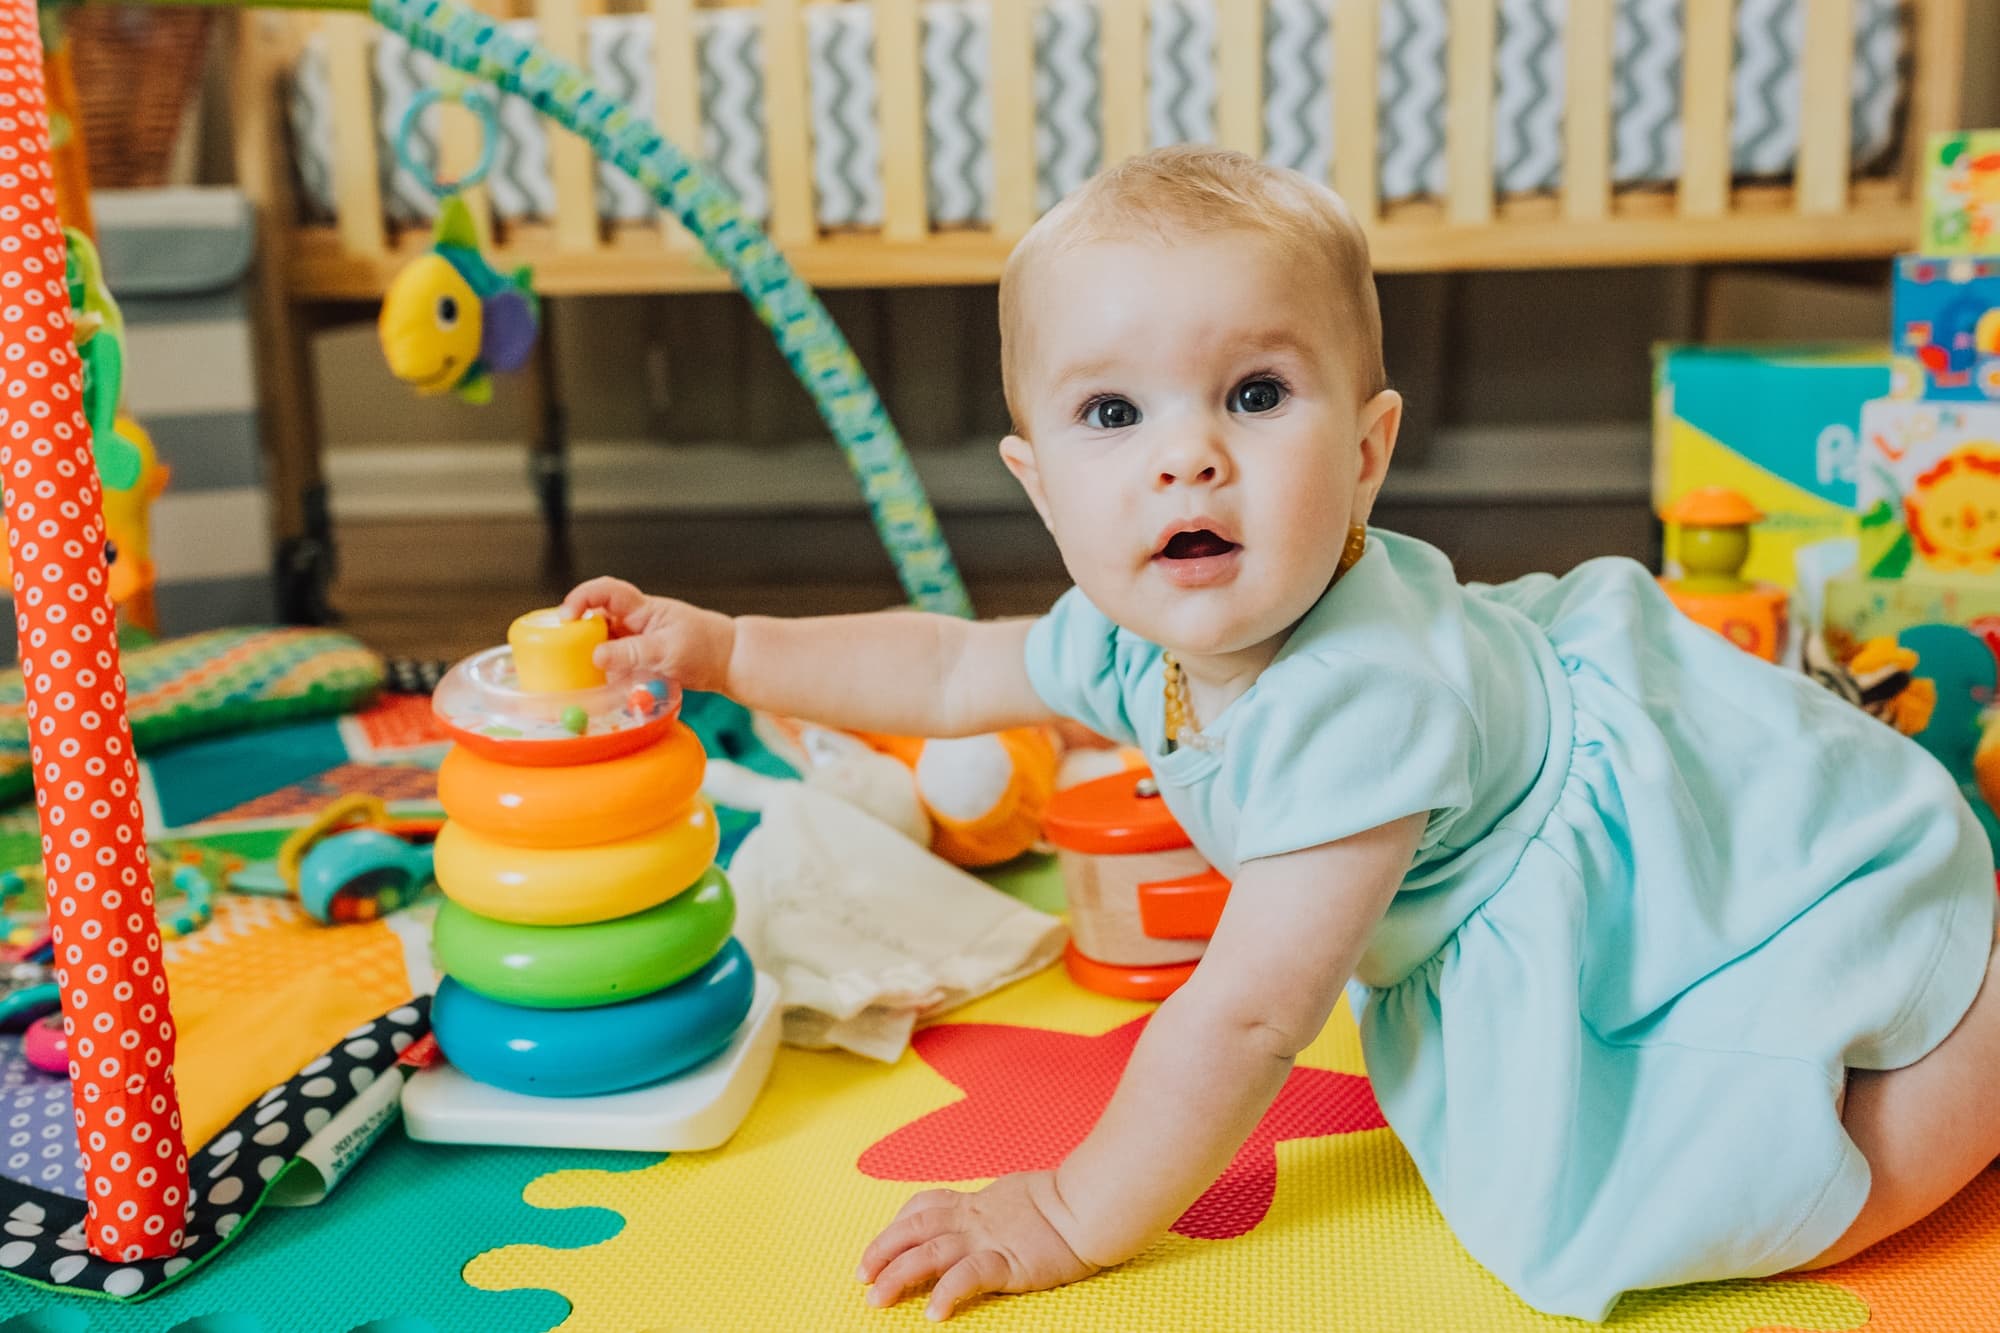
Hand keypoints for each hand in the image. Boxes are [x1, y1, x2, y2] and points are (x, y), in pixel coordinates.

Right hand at [559, 577, 735, 691]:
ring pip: (601, 641)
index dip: (581, 598)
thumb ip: (631, 653)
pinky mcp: (637, 658)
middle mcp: (633, 621)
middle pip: (595, 617)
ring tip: (578, 670)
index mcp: (641, 608)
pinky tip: (598, 683)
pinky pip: (613, 661)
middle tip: (563, 651)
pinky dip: (604, 671)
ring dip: (589, 653)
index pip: (605, 591)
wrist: (727, 660)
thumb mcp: (667, 650)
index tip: (566, 618)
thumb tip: (596, 656)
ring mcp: (634, 639)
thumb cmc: (704, 646)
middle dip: (576, 631)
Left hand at [857, 1172, 1101, 1320]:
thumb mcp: (1016, 1198)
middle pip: (914, 1228)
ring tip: (877, 1299)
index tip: (879, 1245)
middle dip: (882, 1251)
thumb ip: (993, 1209)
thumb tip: (986, 1217)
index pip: (924, 1206)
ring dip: (898, 1274)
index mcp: (977, 1204)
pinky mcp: (1009, 1263)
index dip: (896, 1225)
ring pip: (930, 1252)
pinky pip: (969, 1276)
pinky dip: (947, 1293)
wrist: (1091, 1205)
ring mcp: (989, 1240)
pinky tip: (933, 1314)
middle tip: (861, 1276)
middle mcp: (974, 1219)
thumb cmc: (1063, 1202)